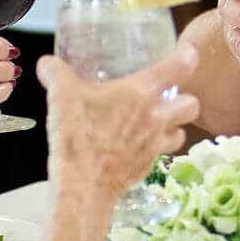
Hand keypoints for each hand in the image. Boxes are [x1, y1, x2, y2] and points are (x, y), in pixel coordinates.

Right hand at [37, 42, 199, 204]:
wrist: (82, 187)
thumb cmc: (77, 137)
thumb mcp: (60, 96)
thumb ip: (55, 74)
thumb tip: (47, 63)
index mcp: (140, 93)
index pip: (179, 68)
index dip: (188, 56)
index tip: (186, 53)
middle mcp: (155, 118)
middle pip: (192, 104)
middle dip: (186, 98)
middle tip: (170, 94)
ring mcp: (154, 145)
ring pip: (181, 132)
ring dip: (174, 125)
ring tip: (158, 121)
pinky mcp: (147, 167)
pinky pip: (161, 153)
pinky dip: (155, 147)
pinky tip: (137, 145)